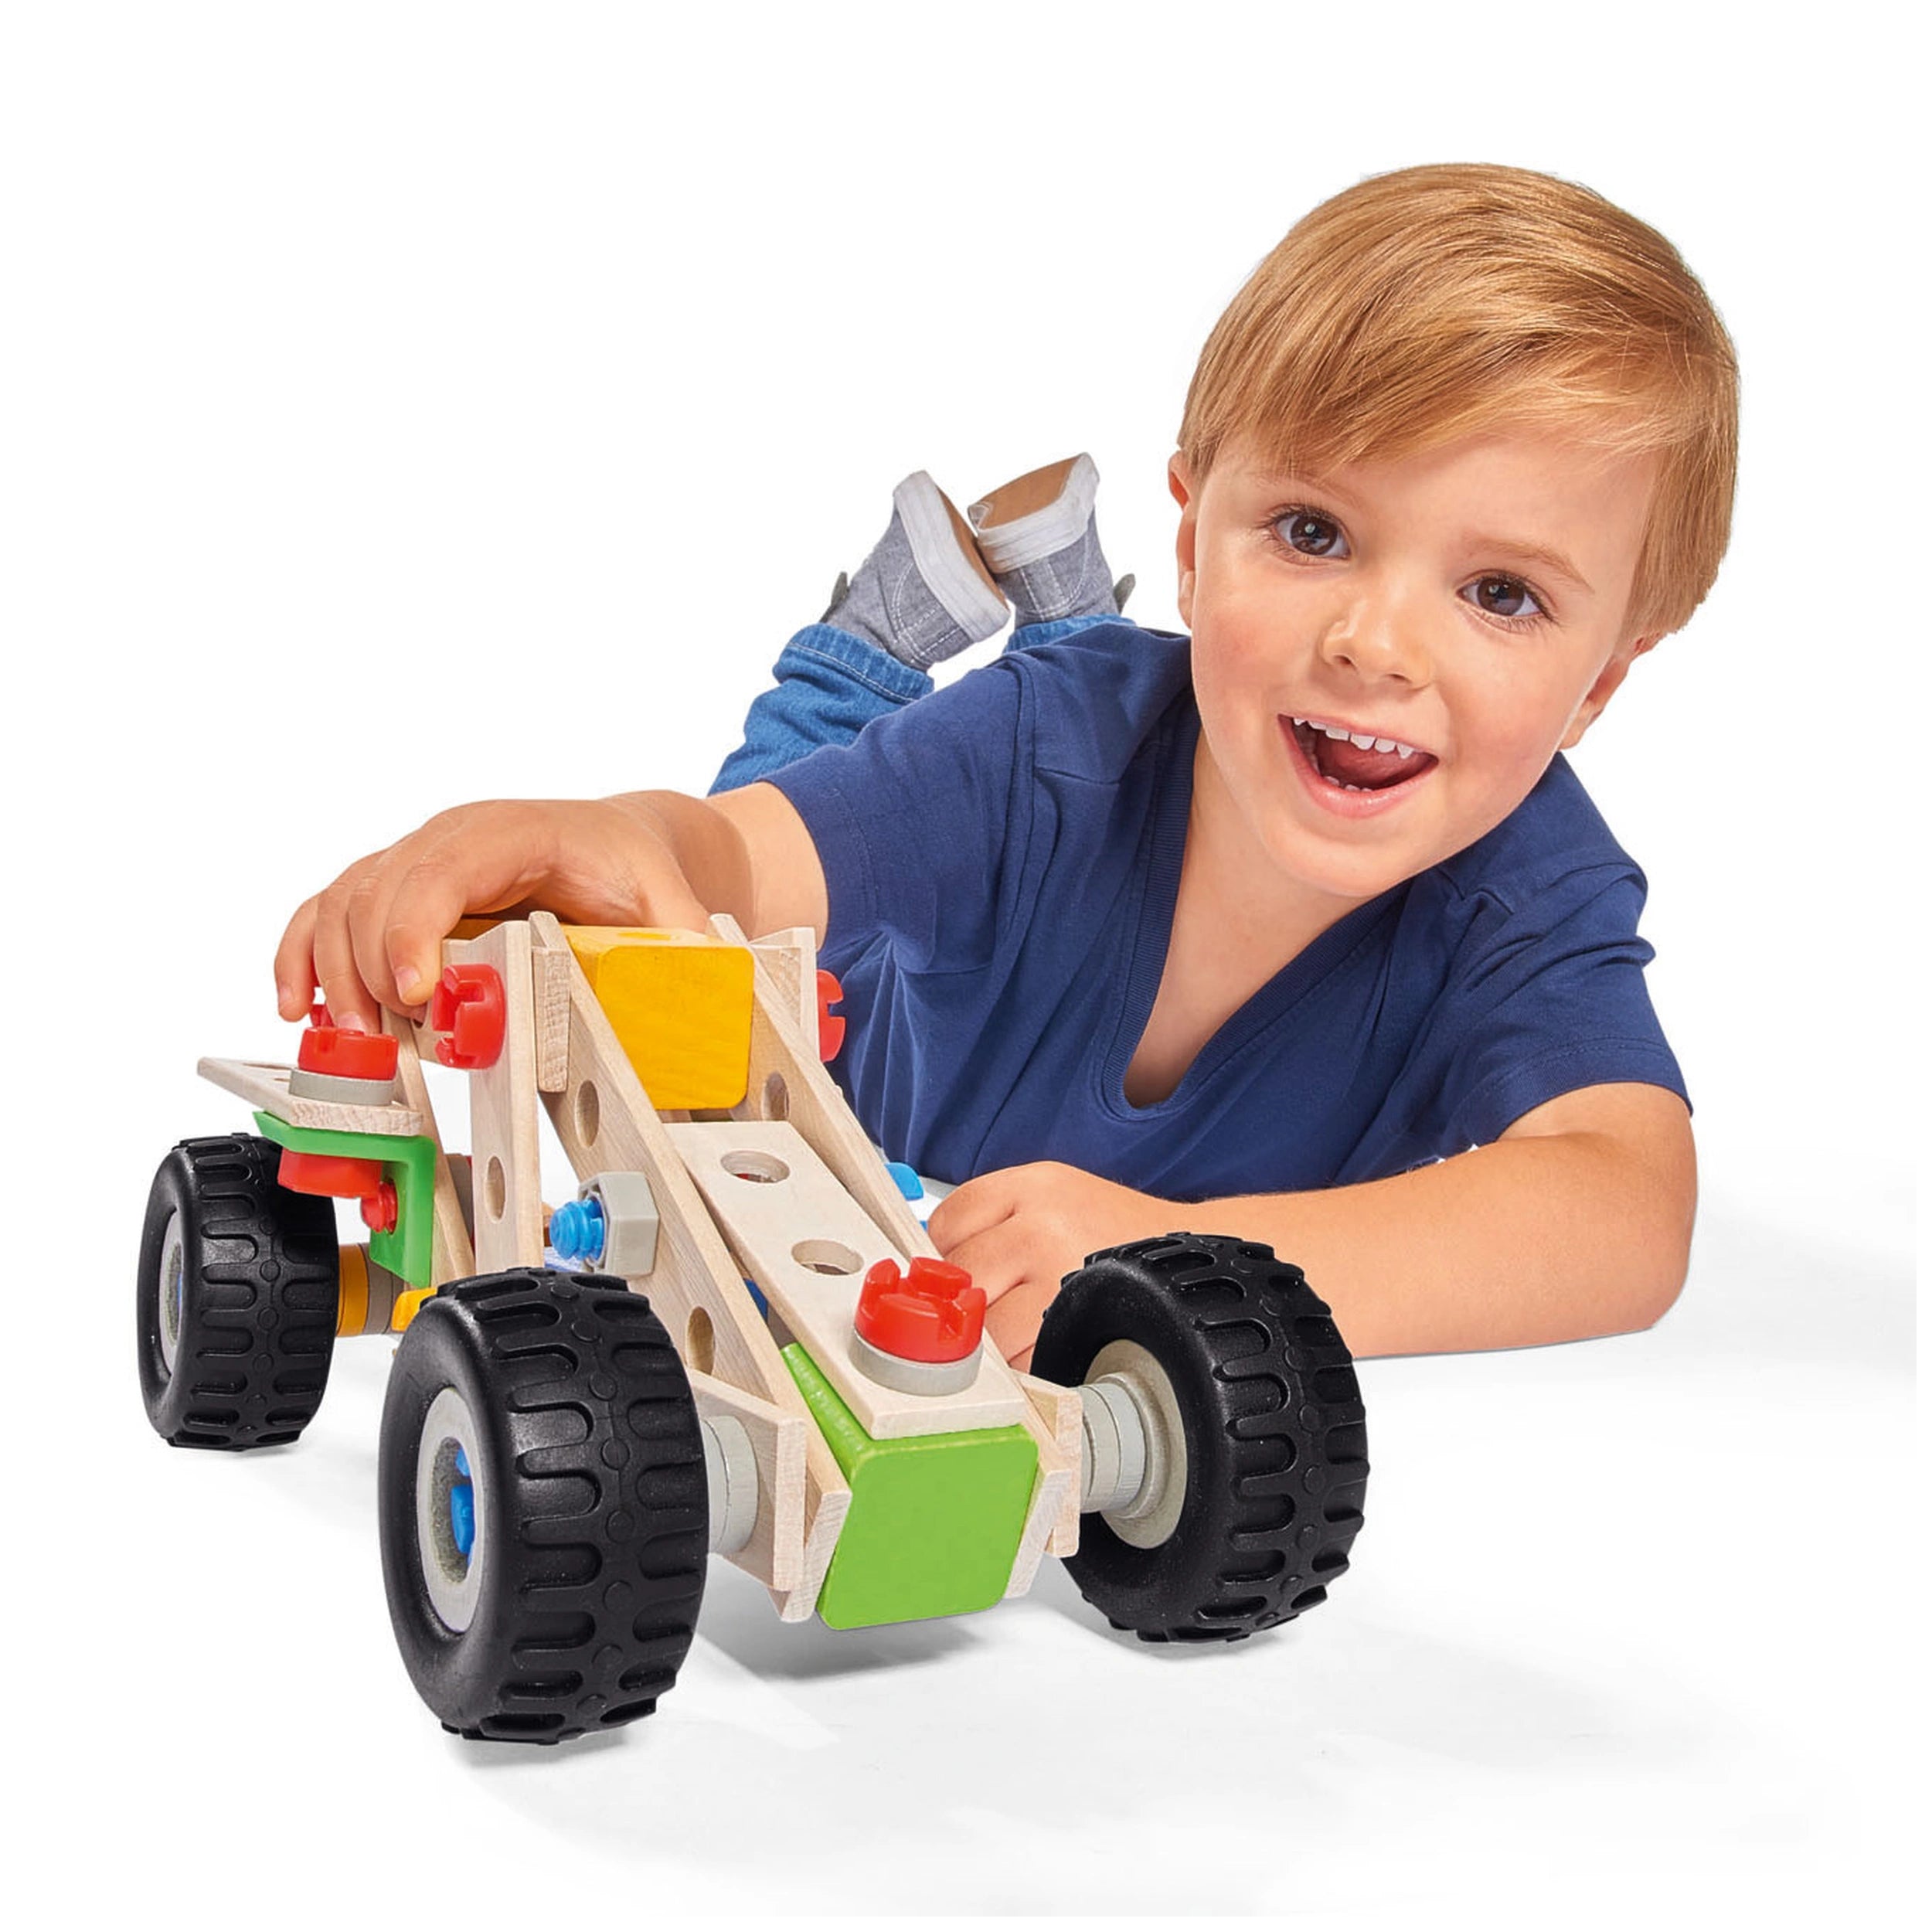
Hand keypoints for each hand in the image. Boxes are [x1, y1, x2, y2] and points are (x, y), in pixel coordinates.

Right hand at [273, 797, 710, 1032]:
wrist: (622, 843)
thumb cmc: (635, 868)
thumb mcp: (673, 902)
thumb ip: (685, 946)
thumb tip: (705, 991)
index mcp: (511, 833)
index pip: (441, 871)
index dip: (415, 930)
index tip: (416, 993)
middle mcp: (450, 840)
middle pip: (377, 894)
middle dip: (375, 973)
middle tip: (393, 1042)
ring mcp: (417, 862)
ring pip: (342, 904)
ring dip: (335, 975)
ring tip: (357, 1040)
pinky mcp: (397, 891)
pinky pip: (329, 912)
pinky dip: (305, 957)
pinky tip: (298, 1007)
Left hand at [926, 1161, 1178, 1369]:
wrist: (1193, 1263)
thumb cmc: (1114, 1234)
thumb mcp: (1052, 1198)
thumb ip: (993, 1222)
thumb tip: (930, 1272)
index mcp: (1032, 1186)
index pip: (947, 1223)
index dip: (946, 1256)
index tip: (957, 1276)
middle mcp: (1043, 1225)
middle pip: (961, 1277)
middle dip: (965, 1302)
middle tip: (985, 1311)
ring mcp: (1062, 1277)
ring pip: (987, 1327)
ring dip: (994, 1342)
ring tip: (1023, 1330)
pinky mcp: (1079, 1329)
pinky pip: (1024, 1360)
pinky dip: (1025, 1364)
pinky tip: (1045, 1346)